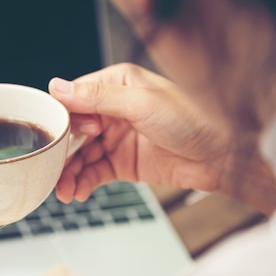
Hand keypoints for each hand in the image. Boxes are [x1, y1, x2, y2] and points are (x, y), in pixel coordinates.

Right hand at [49, 63, 231, 202]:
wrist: (222, 155)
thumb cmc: (193, 119)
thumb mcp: (141, 103)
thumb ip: (98, 97)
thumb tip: (58, 87)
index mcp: (116, 85)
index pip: (73, 99)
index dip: (63, 120)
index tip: (61, 137)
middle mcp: (112, 110)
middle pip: (73, 131)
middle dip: (62, 153)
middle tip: (54, 171)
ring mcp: (116, 138)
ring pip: (80, 155)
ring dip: (69, 173)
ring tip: (65, 190)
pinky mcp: (122, 163)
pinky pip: (94, 172)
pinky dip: (84, 182)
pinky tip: (79, 191)